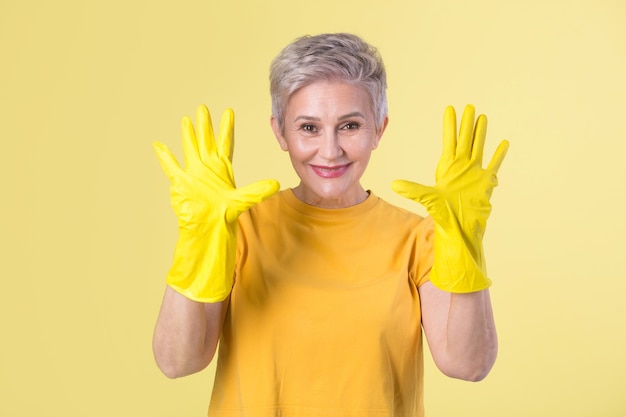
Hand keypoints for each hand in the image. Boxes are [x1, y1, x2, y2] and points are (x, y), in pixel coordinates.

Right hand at [153, 105, 279, 301]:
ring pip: (190, 148)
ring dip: (188, 134)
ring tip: (186, 119)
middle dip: (205, 125)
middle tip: (203, 107)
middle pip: (207, 141)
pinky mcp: (180, 182)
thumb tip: (276, 183)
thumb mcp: (243, 200)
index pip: (225, 143)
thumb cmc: (224, 216)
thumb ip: (257, 190)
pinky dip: (165, 156)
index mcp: (222, 168)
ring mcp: (193, 173)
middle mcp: (207, 167)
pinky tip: (158, 144)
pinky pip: (171, 166)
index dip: (226, 127)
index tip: (228, 111)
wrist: (207, 229)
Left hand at [392, 105, 508, 292]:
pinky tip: (503, 143)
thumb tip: (394, 184)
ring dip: (481, 133)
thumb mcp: (427, 199)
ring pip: (479, 148)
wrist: (460, 230)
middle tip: (469, 106)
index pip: (449, 141)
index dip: (450, 125)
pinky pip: (494, 166)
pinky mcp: (486, 183)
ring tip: (482, 117)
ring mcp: (474, 174)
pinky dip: (498, 155)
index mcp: (448, 168)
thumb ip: (413, 190)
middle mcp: (461, 168)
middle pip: (466, 140)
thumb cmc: (443, 216)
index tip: (450, 109)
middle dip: (466, 124)